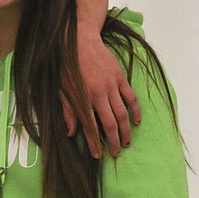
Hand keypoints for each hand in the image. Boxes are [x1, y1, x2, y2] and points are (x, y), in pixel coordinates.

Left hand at [63, 28, 139, 158]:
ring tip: (126, 142)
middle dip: (114, 141)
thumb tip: (71, 133)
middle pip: (110, 124)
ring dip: (126, 131)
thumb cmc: (67, 67)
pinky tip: (137, 122)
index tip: (97, 156)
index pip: (90, 127)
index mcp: (82, 99)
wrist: (80, 41)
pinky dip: (136, 111)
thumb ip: (68, 112)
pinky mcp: (120, 78)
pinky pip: (131, 98)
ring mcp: (111, 86)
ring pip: (123, 114)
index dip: (94, 143)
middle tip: (116, 153)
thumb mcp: (62, 90)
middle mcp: (99, 94)